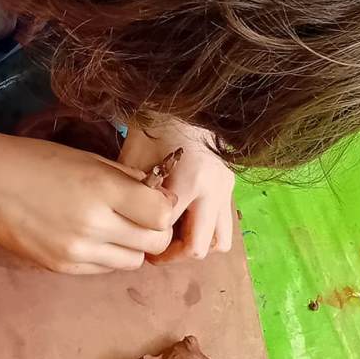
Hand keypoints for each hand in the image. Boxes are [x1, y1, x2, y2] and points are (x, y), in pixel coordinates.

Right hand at [0, 127, 174, 273]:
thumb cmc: (36, 161)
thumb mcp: (88, 158)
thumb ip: (127, 178)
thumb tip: (160, 194)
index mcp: (101, 189)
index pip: (162, 214)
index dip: (165, 206)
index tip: (155, 197)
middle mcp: (93, 225)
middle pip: (154, 243)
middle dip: (155, 229)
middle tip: (143, 214)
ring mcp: (77, 251)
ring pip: (133, 261)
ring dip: (133, 245)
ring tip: (115, 225)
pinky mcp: (62, 267)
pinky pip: (104, 268)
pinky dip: (108, 255)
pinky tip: (93, 235)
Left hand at [119, 122, 234, 261]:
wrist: (185, 104)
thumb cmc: (154, 129)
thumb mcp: (134, 159)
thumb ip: (133, 194)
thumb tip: (128, 226)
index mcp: (189, 180)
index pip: (167, 228)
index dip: (147, 240)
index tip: (133, 238)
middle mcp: (214, 190)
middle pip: (198, 247)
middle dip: (173, 254)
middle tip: (154, 250)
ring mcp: (226, 190)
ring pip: (220, 242)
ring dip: (196, 246)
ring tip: (174, 237)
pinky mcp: (231, 188)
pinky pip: (224, 225)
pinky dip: (206, 232)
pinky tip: (186, 222)